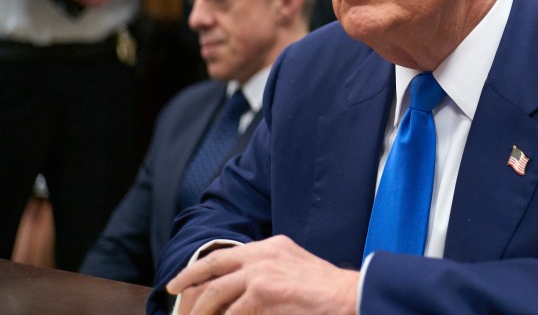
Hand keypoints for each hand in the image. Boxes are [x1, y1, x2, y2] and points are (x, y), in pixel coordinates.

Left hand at [167, 235, 358, 314]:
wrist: (349, 296)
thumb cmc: (326, 290)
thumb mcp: (294, 268)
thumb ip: (268, 272)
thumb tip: (240, 291)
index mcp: (271, 245)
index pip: (226, 254)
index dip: (201, 269)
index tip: (183, 281)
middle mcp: (263, 253)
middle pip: (212, 266)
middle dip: (187, 281)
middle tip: (172, 294)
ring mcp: (261, 272)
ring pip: (214, 294)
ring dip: (200, 312)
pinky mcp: (263, 292)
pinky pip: (232, 314)